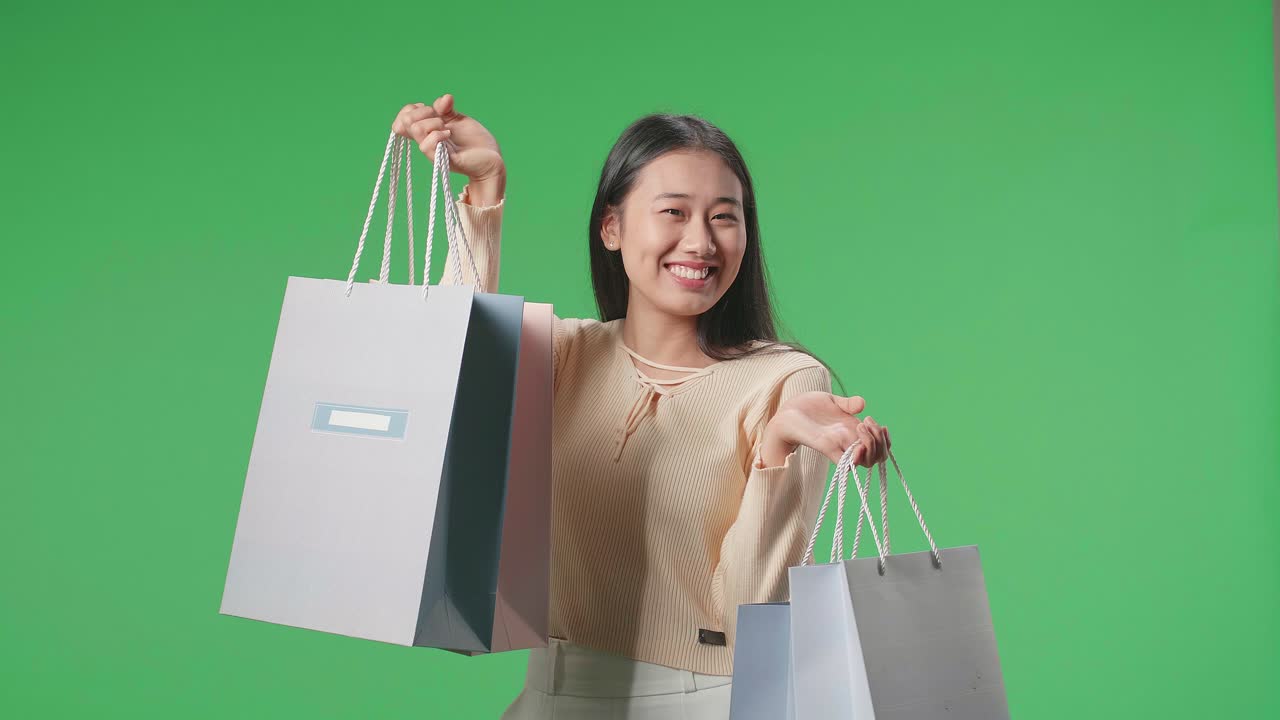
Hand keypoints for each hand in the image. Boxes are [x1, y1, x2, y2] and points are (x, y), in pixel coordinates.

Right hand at [391, 93, 505, 186]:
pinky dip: (438, 134)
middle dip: (423, 112)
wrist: (492, 159)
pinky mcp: (443, 160)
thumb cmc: (474, 141)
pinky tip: (450, 134)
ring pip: (417, 129)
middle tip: (440, 118)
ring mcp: (433, 152)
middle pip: (405, 122)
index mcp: (426, 132)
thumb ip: (447, 109)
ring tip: (446, 128)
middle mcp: (426, 142)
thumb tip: (444, 98)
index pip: (402, 118)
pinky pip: (427, 145)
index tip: (431, 110)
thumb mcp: (458, 119)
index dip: (412, 109)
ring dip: (433, 122)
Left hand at [760, 392, 889, 467]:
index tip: (873, 420)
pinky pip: (846, 464)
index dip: (884, 438)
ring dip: (871, 446)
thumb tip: (863, 404)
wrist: (786, 411)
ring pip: (867, 462)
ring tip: (861, 426)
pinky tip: (856, 447)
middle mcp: (848, 442)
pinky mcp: (826, 449)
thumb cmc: (808, 407)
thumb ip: (848, 404)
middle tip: (867, 423)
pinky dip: (856, 459)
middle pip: (878, 457)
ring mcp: (839, 447)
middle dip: (880, 441)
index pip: (879, 446)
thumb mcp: (831, 401)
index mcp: (853, 431)